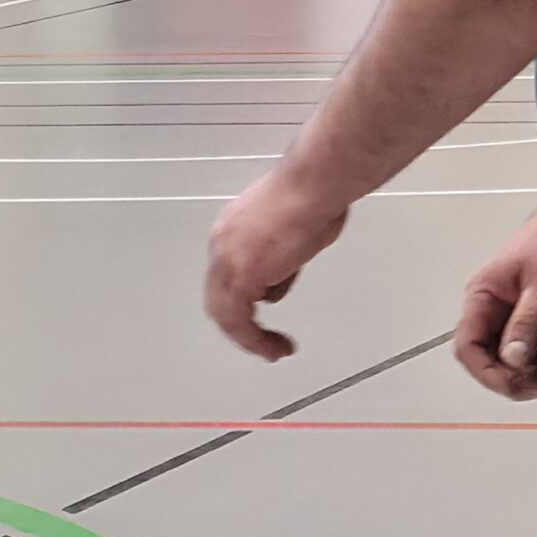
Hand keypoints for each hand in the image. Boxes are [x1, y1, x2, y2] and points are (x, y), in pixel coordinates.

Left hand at [205, 166, 350, 361]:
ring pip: (225, 312)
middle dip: (240, 320)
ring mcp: (228, 261)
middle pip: (220, 294)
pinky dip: (255, 340)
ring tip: (271, 349)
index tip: (264, 303)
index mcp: (233, 228)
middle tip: (259, 339)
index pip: (230, 270)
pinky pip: (240, 322)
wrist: (315, 186)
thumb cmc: (315, 194)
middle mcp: (223, 243)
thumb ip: (285, 257)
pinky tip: (273, 348)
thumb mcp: (299, 230)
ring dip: (248, 335)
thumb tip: (284, 273)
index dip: (244, 293)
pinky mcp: (241, 278)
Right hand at [454, 197, 536, 401]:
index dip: (488, 372)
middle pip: (488, 360)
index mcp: (483, 295)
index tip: (518, 382)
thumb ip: (527, 322)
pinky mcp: (528, 318)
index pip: (469, 347)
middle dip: (517, 377)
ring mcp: (509, 314)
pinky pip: (525, 353)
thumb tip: (511, 359)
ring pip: (508, 361)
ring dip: (533, 374)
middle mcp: (490, 308)